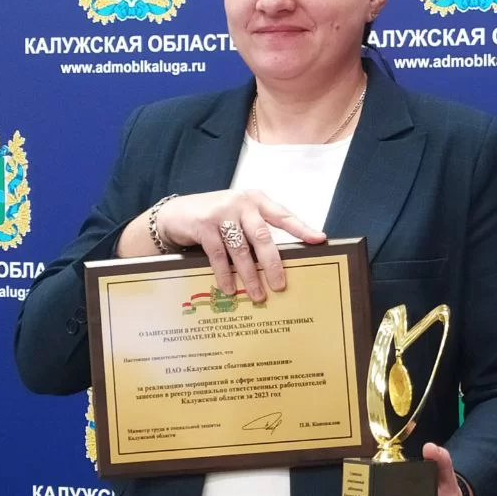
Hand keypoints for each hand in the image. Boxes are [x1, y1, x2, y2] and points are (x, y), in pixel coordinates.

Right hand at [156, 189, 324, 300]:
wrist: (177, 213)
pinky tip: (230, 288)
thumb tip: (278, 262)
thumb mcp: (239, 216)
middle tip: (281, 286)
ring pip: (241, 250)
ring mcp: (221, 213)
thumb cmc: (216, 217)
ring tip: (258, 295)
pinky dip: (226, 274)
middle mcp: (242, 203)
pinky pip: (219, 255)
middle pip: (263, 237)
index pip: (284, 216)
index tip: (319, 240)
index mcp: (257, 201)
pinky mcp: (204, 225)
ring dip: (250, 276)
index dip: (302, 228)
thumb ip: (257, 230)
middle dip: (273, 264)